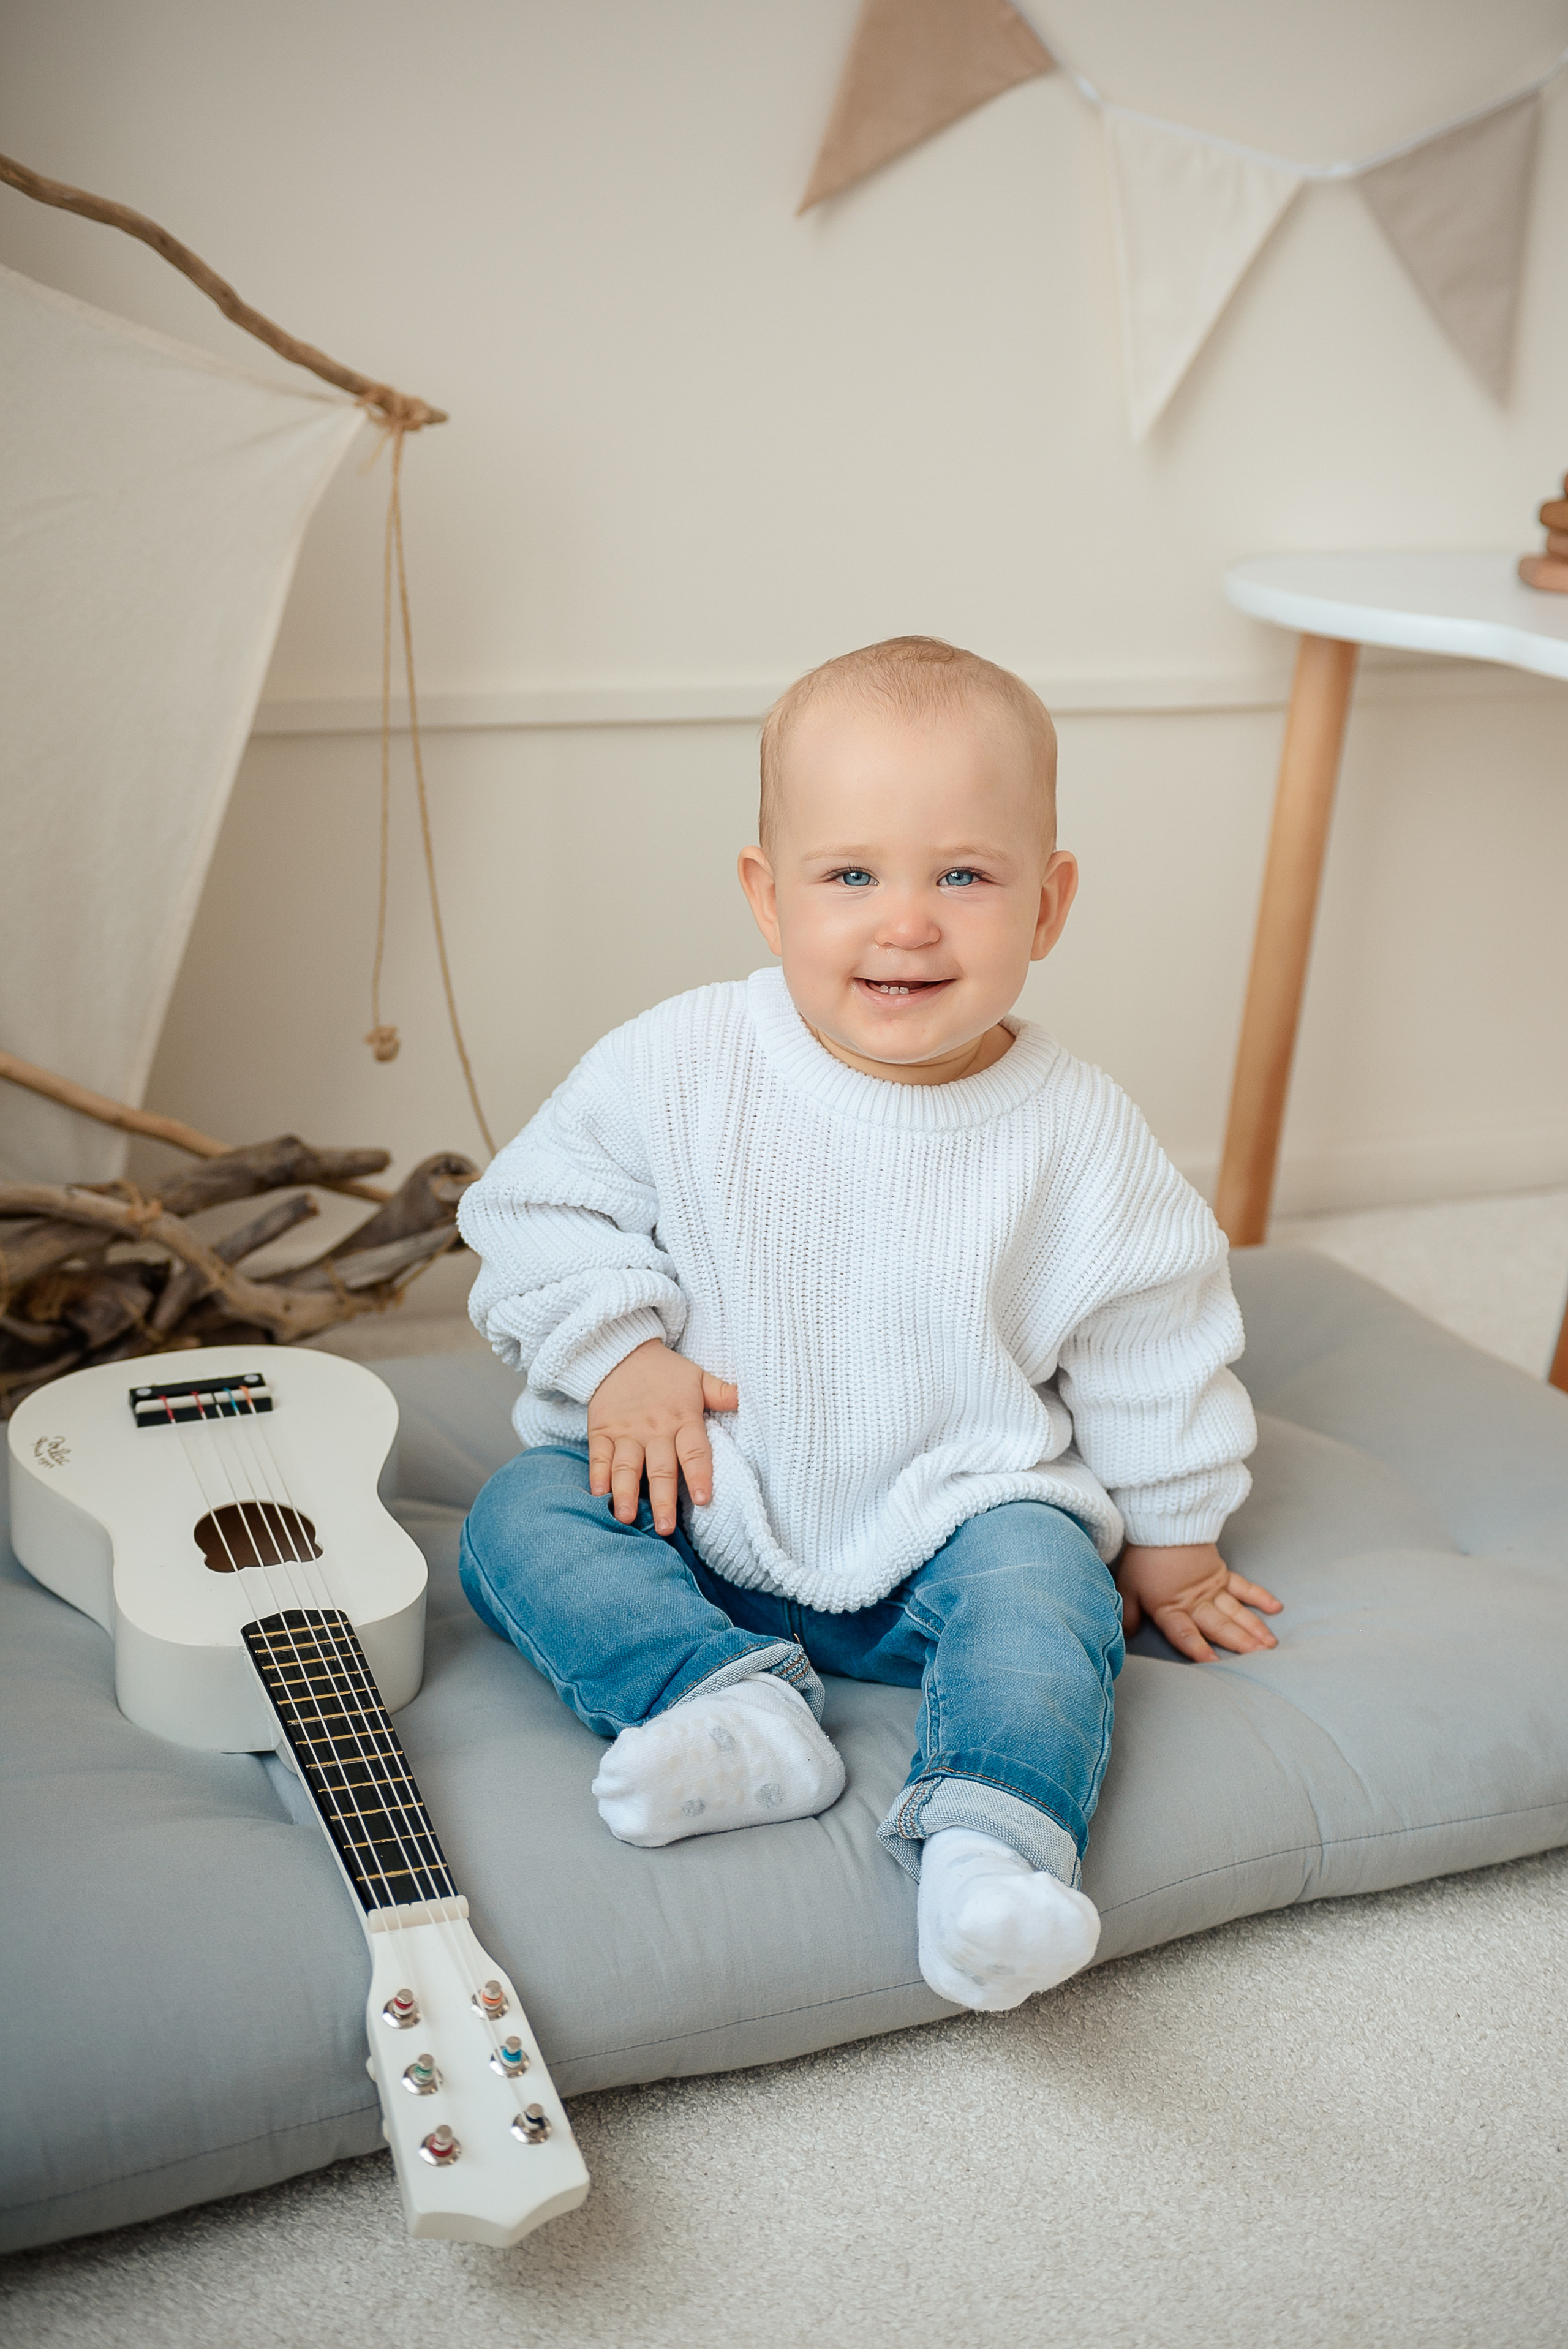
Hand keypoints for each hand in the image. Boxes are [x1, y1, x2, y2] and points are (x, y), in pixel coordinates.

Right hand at [587, 1339, 737, 1535]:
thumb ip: (721, 1393)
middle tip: (664, 1528)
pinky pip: (599, 1456)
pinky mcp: (602, 1431)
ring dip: (626, 1493)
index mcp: (682, 1419)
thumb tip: (748, 1396)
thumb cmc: (665, 1372)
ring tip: (625, 1517)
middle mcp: (654, 1430)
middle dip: (663, 1499)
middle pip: (660, 1468)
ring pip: (627, 1467)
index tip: (702, 1499)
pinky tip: (598, 1494)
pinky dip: (597, 1475)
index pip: (694, 1451)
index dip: (699, 1474)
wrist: (621, 1352)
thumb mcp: (697, 1377)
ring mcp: (626, 1432)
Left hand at [1116, 1541, 1281, 1662]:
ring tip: (1270, 1644)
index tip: (1212, 1661)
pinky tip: (1275, 1607)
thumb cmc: (1143, 1557)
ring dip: (1254, 1627)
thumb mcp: (1128, 1587)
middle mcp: (1195, 1601)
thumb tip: (1127, 1636)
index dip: (1196, 1647)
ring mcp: (1212, 1588)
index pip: (1183, 1632)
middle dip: (1239, 1642)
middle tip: (1260, 1658)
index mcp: (1170, 1607)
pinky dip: (1259, 1596)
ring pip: (1235, 1611)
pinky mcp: (1222, 1573)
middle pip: (1218, 1625)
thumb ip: (1129, 1615)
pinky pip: (1243, 1587)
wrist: (1161, 1522)